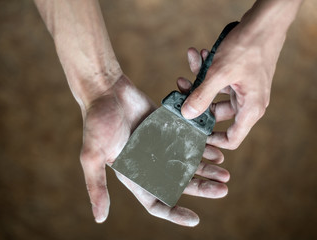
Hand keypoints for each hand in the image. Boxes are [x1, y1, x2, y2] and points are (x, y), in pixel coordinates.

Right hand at [80, 74, 228, 226]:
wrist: (105, 89)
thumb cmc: (96, 121)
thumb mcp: (92, 156)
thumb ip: (96, 186)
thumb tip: (99, 219)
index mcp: (133, 174)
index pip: (155, 202)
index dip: (173, 213)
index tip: (195, 219)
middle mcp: (148, 163)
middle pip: (179, 182)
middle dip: (201, 188)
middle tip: (222, 189)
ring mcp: (159, 145)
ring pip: (187, 162)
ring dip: (205, 168)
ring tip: (224, 172)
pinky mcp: (166, 128)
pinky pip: (187, 141)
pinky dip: (202, 147)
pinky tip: (216, 149)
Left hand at [179, 0, 302, 149]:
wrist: (265, 21)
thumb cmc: (249, 47)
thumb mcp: (220, 74)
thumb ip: (202, 96)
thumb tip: (186, 115)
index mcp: (250, 109)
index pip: (232, 139)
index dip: (213, 140)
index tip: (193, 133)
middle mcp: (248, 103)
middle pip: (216, 113)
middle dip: (197, 99)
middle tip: (182, 87)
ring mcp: (243, 89)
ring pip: (214, 93)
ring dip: (200, 79)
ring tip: (192, 60)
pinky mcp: (239, 77)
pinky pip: (219, 79)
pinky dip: (207, 68)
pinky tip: (199, 53)